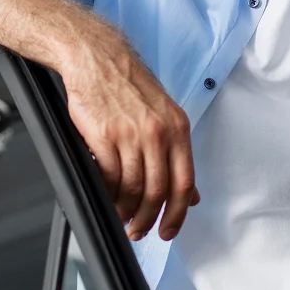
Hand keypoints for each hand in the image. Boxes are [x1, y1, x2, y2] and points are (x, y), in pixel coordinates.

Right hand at [61, 28, 198, 241]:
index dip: (177, 213)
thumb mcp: (165, 115)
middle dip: (149, 219)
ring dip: (127, 210)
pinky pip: (109, 176)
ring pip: (133, 187)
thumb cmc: (129, 85)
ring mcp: (130, 134)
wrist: (97, 58)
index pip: (184, 182)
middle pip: (158, 190)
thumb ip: (178, 154)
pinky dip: (108, 194)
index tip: (169, 230)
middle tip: (140, 231)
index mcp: (178, 128)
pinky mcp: (103, 135)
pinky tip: (107, 198)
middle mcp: (157, 132)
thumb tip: (191, 192)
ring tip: (122, 218)